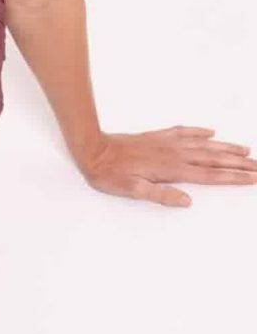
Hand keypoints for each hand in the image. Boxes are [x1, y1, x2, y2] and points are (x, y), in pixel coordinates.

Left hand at [74, 126, 256, 207]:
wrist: (93, 149)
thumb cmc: (110, 174)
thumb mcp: (133, 191)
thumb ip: (161, 196)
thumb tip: (187, 201)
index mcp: (172, 169)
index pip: (211, 175)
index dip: (234, 177)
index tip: (254, 177)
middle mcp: (174, 154)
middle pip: (214, 159)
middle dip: (239, 163)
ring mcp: (167, 143)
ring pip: (204, 145)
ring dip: (226, 147)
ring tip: (245, 149)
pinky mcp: (157, 137)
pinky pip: (184, 132)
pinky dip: (199, 132)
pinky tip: (210, 132)